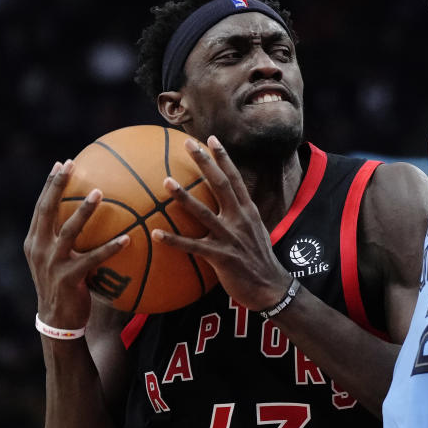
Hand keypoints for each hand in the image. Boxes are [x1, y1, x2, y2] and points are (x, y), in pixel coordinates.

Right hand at [24, 160, 130, 329]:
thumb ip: (70, 238)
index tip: (61, 163)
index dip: (50, 184)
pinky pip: (93, 259)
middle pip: (46, 210)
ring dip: (84, 211)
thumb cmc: (65, 285)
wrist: (57, 321)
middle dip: (57, 186)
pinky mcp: (68, 278)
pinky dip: (110, 248)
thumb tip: (96, 216)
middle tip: (71, 165)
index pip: (41, 207)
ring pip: (68, 231)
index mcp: (35, 241)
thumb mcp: (61, 259)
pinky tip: (128, 239)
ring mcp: (52, 263)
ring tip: (100, 192)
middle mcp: (39, 248)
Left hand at [151, 136, 290, 311]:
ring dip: (184, 196)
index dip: (223, 158)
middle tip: (187, 144)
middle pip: (221, 184)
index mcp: (248, 211)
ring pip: (204, 212)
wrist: (271, 287)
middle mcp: (240, 219)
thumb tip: (227, 205)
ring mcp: (231, 237)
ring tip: (166, 181)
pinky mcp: (222, 257)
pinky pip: (193, 246)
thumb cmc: (259, 260)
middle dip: (205, 162)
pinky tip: (156, 234)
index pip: (235, 178)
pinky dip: (174, 240)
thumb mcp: (255, 231)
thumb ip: (240, 216)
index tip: (211, 139)